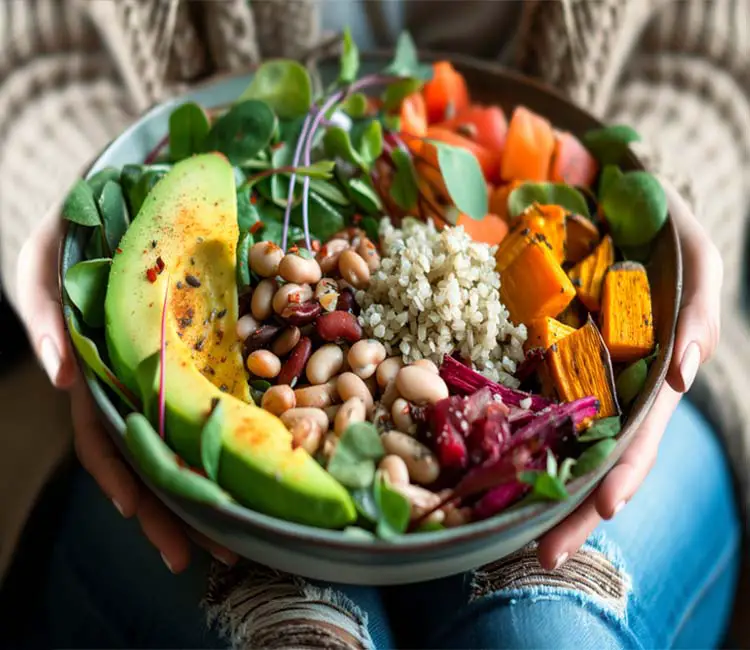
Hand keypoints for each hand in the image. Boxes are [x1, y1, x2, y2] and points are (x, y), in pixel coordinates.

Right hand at [16, 208, 237, 572]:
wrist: (114, 201)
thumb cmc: (68, 239)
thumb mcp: (41, 271)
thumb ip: (44, 320)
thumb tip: (63, 378)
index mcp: (98, 375)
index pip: (107, 440)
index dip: (124, 479)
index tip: (145, 514)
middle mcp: (136, 385)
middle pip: (158, 458)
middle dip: (183, 511)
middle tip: (224, 554)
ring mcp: (171, 374)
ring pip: (193, 440)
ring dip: (217, 489)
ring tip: (249, 532)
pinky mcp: (204, 355)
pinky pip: (220, 399)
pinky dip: (237, 436)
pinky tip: (264, 466)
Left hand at [536, 179, 721, 569]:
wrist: (611, 192)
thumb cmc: (663, 224)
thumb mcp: (695, 256)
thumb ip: (699, 306)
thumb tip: (682, 373)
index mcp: (648, 370)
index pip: (640, 435)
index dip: (624, 474)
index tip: (600, 509)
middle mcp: (607, 378)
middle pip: (590, 453)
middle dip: (571, 505)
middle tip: (541, 555)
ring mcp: (569, 366)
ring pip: (551, 433)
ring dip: (531, 481)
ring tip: (503, 530)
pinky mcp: (535, 346)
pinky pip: (516, 389)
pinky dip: (502, 424)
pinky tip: (476, 459)